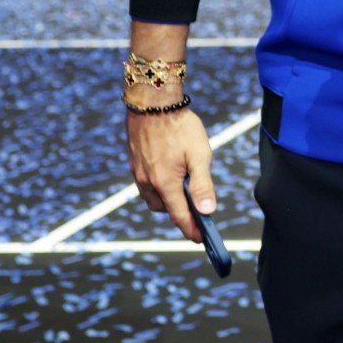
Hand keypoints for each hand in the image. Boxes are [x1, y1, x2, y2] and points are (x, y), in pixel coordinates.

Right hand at [127, 108, 213, 242]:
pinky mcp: (135, 163)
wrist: (153, 103)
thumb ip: (203, 185)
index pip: (179, 215)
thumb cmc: (181, 127)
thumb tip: (207, 211)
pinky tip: (171, 174)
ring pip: (153, 198)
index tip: (201, 239)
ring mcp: (138, 173)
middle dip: (180, 212)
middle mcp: (147, 182)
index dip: (191, 229)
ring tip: (185, 190)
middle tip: (197, 210)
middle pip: (165, 208)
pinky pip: (146, 185)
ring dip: (168, 200)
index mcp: (164, 183)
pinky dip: (159, 187)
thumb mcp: (199, 155)